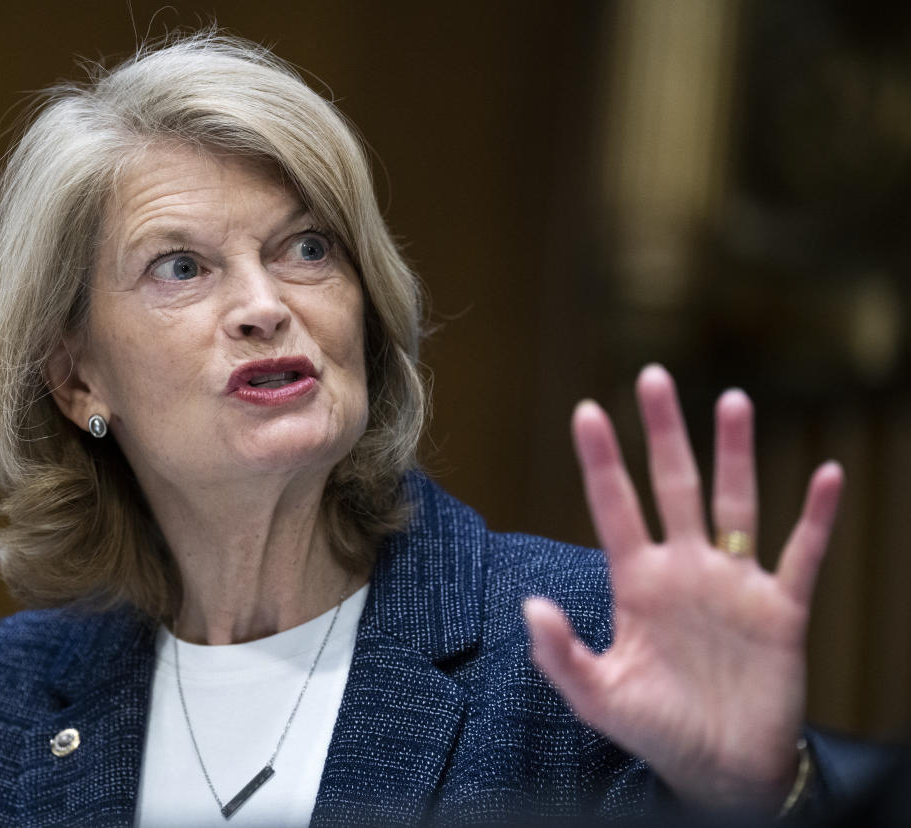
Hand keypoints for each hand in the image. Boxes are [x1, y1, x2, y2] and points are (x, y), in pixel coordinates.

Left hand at [523, 364, 843, 809]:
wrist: (721, 771)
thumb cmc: (657, 732)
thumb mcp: (599, 697)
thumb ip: (561, 654)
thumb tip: (530, 606)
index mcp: (637, 584)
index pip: (615, 507)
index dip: (601, 461)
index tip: (585, 411)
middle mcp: (685, 570)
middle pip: (673, 485)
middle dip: (663, 432)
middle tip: (652, 375)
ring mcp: (734, 585)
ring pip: (736, 504)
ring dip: (736, 454)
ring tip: (732, 400)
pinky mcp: (782, 610)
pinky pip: (802, 554)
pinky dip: (816, 517)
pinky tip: (827, 474)